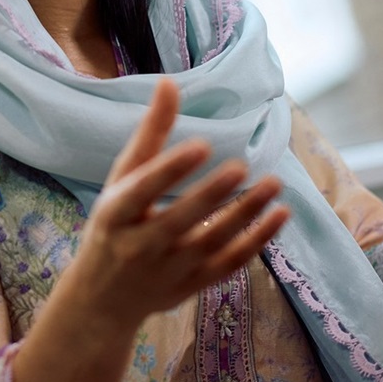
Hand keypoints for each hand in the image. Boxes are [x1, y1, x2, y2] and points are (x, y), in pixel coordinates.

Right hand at [67, 78, 288, 329]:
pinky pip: (230, 263)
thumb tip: (169, 83)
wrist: (102, 298)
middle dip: (210, 195)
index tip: (202, 145)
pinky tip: (280, 214)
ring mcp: (169, 269)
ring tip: (273, 183)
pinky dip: (257, 241)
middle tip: (241, 168)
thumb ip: (150, 134)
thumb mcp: (121, 179)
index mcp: (115, 214)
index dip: (170, 169)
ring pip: (211, 243)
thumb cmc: (114, 224)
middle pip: (178, 220)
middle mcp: (140, 245)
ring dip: (245, 214)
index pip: (142, 190)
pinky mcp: (193, 285)